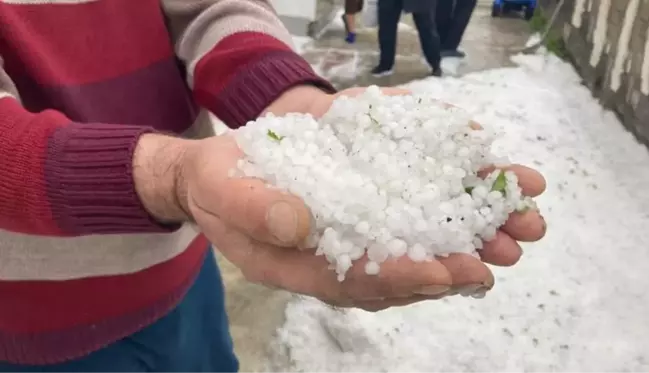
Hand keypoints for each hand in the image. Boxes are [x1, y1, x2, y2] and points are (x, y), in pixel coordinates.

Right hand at [180, 86, 546, 311]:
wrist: (220, 172)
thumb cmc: (219, 186)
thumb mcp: (223, 192)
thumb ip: (254, 210)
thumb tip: (299, 222)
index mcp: (305, 265)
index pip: (361, 281)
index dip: (404, 278)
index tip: (448, 273)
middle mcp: (340, 252)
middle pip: (405, 266)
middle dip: (459, 261)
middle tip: (507, 252)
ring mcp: (357, 228)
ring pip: (418, 239)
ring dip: (469, 231)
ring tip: (518, 222)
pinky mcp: (366, 201)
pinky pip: (411, 208)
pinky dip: (448, 196)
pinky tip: (483, 183)